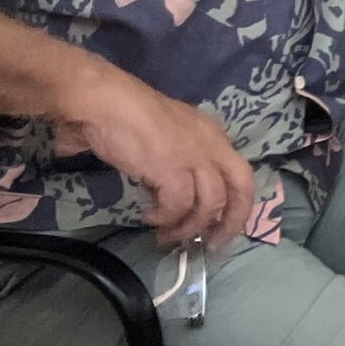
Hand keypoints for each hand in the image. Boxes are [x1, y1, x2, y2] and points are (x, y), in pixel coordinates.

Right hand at [55, 69, 254, 251]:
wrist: (104, 101)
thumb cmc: (125, 114)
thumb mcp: (163, 137)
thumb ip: (170, 163)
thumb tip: (159, 190)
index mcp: (211, 134)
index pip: (240, 172)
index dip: (236, 203)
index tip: (221, 225)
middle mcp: (211, 144)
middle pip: (241, 189)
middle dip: (232, 222)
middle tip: (212, 244)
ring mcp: (194, 156)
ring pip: (210, 204)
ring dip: (189, 228)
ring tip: (166, 237)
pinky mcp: (173, 169)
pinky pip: (179, 206)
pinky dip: (166, 219)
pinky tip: (150, 219)